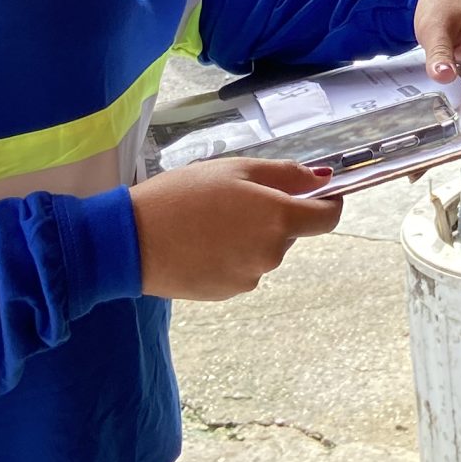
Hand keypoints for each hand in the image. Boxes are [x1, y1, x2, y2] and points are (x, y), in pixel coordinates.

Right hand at [129, 158, 342, 300]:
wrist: (132, 241)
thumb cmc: (182, 195)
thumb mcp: (235, 169)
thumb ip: (285, 174)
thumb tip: (323, 178)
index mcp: (279, 218)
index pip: (327, 218)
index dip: (328, 203)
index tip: (318, 194)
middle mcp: (272, 253)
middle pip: (290, 232)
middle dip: (273, 215)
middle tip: (233, 198)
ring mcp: (251, 276)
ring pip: (264, 250)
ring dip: (250, 236)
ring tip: (209, 220)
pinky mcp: (229, 292)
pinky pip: (242, 268)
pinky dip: (231, 255)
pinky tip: (201, 242)